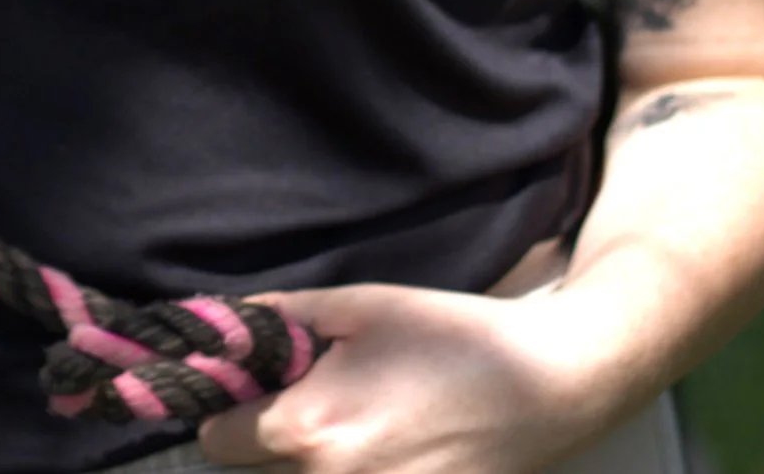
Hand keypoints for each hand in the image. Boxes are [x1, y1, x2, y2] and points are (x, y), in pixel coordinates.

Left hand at [195, 283, 615, 473]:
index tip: (251, 384)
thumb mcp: (356, 306)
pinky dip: (357, 472)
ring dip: (311, 460)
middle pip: (258, 471)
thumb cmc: (446, 336)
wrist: (544, 388)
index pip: (218, 441)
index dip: (226, 407)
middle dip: (266, 435)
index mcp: (309, 431)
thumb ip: (280, 319)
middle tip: (309, 390)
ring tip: (358, 414)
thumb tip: (224, 324)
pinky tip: (390, 441)